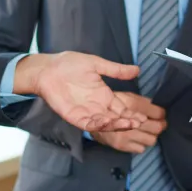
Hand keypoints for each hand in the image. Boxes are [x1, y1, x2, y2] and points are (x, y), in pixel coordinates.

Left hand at [14, 52, 142, 132]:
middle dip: (128, 121)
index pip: (122, 108)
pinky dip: (99, 126)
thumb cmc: (69, 64)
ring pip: (105, 123)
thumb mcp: (97, 64)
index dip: (132, 113)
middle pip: (116, 118)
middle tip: (139, 122)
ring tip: (129, 124)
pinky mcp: (74, 116)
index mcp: (104, 95)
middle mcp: (97, 106)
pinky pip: (89, 124)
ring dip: (117, 125)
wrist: (48, 69)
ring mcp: (86, 112)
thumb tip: (137, 69)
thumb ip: (116, 70)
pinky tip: (109, 123)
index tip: (143, 116)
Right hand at [91, 94, 166, 153]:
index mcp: (132, 104)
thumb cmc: (112, 105)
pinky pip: (141, 149)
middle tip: (157, 123)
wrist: (92, 119)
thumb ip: (143, 102)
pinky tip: (136, 138)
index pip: (158, 113)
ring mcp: (126, 135)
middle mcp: (130, 121)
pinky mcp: (122, 146)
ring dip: (150, 135)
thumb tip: (158, 108)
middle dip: (160, 125)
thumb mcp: (127, 96)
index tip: (161, 115)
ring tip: (146, 131)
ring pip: (152, 140)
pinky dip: (140, 144)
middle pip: (157, 128)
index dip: (162, 114)